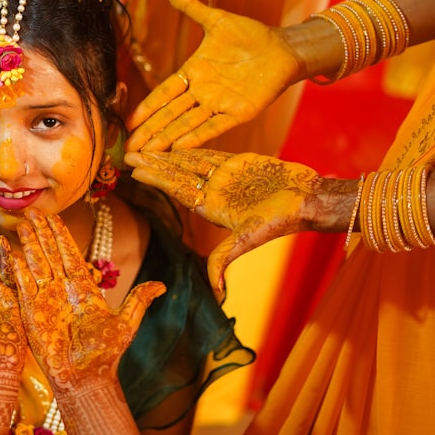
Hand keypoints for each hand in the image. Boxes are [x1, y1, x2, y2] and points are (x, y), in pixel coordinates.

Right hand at [11, 208, 164, 391]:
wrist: (86, 378)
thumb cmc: (105, 354)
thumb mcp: (125, 323)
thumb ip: (139, 300)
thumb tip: (162, 285)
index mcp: (83, 288)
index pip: (69, 254)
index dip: (61, 235)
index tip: (53, 216)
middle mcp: (62, 289)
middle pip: (50, 253)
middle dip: (42, 231)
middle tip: (33, 211)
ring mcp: (45, 299)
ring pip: (35, 263)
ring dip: (29, 243)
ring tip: (23, 222)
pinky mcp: (31, 311)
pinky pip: (22, 284)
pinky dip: (16, 266)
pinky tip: (10, 250)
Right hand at [125, 0, 300, 151]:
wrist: (282, 48)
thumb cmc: (250, 35)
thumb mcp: (216, 20)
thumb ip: (192, 8)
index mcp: (193, 73)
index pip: (164, 94)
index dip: (146, 108)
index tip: (128, 121)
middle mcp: (202, 92)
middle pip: (170, 115)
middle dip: (149, 132)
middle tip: (128, 149)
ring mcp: (219, 104)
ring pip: (186, 125)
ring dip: (166, 139)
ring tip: (147, 154)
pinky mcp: (239, 113)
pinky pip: (214, 127)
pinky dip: (196, 137)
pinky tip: (178, 148)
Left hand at [125, 149, 321, 296]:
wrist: (308, 200)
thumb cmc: (281, 221)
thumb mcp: (249, 239)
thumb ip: (225, 259)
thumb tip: (215, 292)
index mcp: (211, 208)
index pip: (176, 190)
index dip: (156, 179)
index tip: (135, 170)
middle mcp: (214, 193)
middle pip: (176, 175)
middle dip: (153, 165)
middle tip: (126, 152)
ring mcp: (225, 178)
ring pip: (189, 163)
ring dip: (167, 154)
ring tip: (145, 144)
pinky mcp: (238, 163)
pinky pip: (209, 153)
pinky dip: (191, 147)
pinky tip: (174, 141)